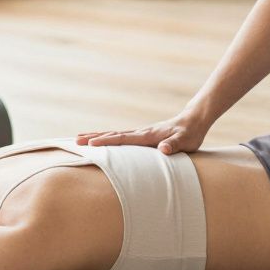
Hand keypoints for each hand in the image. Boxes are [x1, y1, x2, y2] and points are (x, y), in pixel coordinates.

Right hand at [75, 110, 209, 154]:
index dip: (107, 142)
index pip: (123, 139)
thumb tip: (164, 149)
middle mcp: (141, 132)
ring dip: (98, 136)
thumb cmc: (190, 134)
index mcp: (148, 135)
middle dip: (94, 137)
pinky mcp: (142, 136)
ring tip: (81, 138)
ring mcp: (141, 133)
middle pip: (113, 134)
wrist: (193, 121)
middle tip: (76, 140)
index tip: (91, 144)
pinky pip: (121, 137)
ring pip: (115, 134)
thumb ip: (174, 145)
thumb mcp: (185, 142)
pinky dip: (108, 137)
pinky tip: (103, 140)